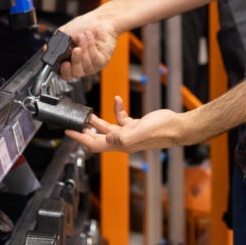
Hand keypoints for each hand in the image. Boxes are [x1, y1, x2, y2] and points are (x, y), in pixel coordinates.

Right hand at [58, 11, 118, 79]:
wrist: (98, 20)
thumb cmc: (82, 26)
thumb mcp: (63, 34)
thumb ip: (54, 44)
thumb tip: (46, 52)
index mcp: (69, 62)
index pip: (65, 74)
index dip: (64, 71)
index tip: (65, 63)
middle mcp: (80, 66)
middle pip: (75, 73)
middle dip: (76, 60)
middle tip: (76, 49)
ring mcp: (91, 65)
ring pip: (86, 66)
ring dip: (84, 49)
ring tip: (83, 36)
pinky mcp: (102, 61)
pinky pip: (96, 60)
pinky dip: (92, 48)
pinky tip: (90, 38)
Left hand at [66, 96, 185, 152]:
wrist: (176, 126)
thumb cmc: (161, 130)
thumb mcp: (139, 132)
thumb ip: (122, 136)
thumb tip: (105, 138)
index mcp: (121, 144)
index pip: (95, 143)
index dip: (80, 138)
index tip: (68, 132)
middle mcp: (123, 141)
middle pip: (98, 137)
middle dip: (84, 131)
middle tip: (73, 124)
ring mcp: (129, 133)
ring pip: (108, 127)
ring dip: (98, 120)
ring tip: (88, 113)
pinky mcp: (136, 125)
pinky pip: (122, 118)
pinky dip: (118, 108)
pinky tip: (118, 100)